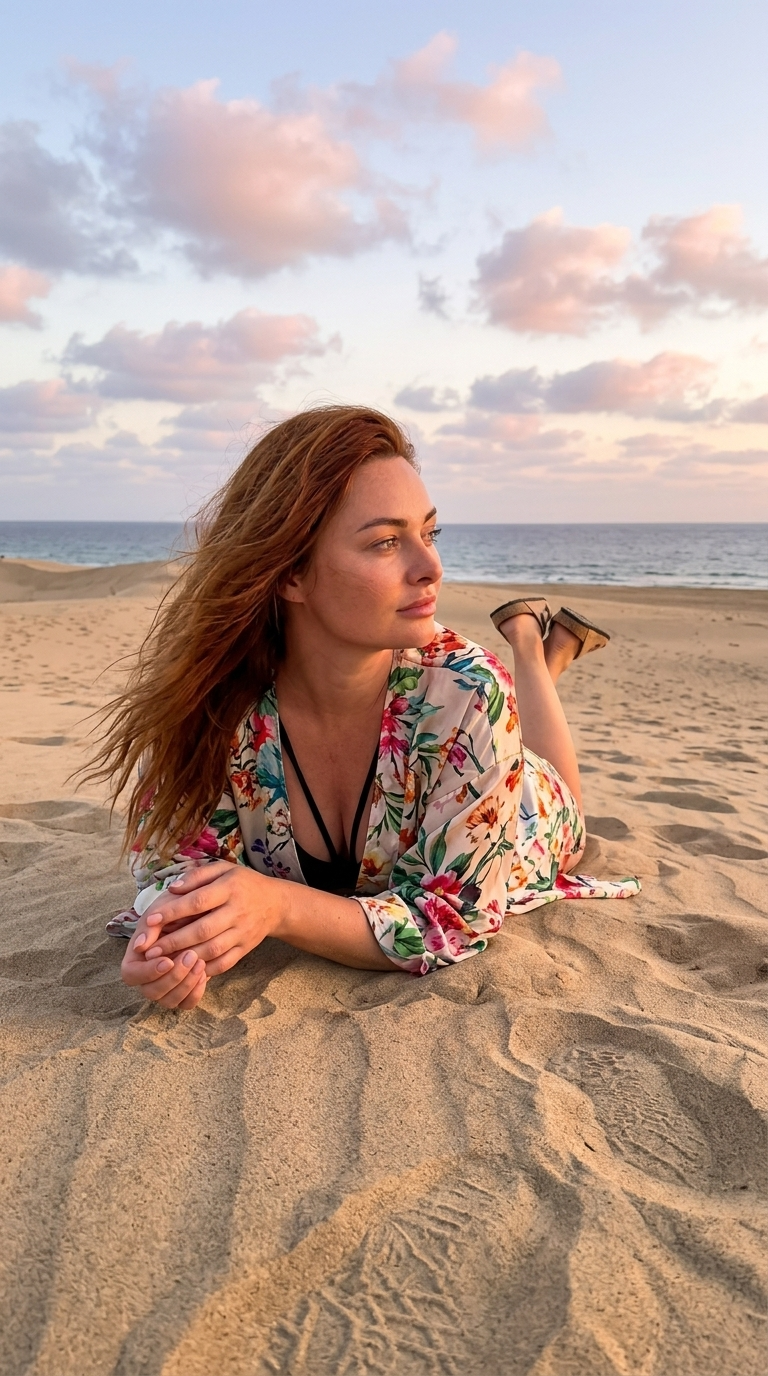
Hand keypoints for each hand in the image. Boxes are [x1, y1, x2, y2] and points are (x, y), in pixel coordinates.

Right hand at [121, 913, 207, 1009]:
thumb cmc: (172, 909)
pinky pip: (186, 1003)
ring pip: (169, 1001)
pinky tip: (204, 973)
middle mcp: (147, 978)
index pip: (131, 975)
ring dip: (185, 985)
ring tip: (200, 962)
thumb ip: (150, 927)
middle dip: (172, 977)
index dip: (148, 972)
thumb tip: (140, 946)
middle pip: (151, 992)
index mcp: (135, 959)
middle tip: (191, 956)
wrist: (194, 910)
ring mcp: (165, 987)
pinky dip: (195, 993)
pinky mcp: (183, 991)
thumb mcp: (161, 910)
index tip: (167, 960)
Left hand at [135, 860, 285, 975]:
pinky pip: (225, 963)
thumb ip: (197, 876)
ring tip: (163, 962)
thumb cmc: (243, 884)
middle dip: (174, 941)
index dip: (174, 911)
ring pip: (212, 950)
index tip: (152, 920)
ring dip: (186, 958)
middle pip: (203, 930)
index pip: (198, 901)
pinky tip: (187, 970)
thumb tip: (173, 889)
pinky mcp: (245, 949)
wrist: (275, 903)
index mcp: (229, 888)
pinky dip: (206, 969)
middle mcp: (237, 912)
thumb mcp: (223, 869)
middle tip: (150, 950)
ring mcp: (243, 933)